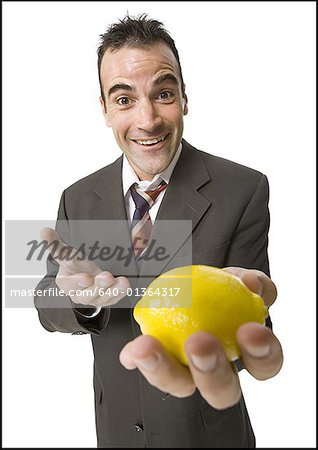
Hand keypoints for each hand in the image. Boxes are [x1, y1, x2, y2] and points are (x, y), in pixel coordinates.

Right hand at [40, 227, 129, 306]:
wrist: (85, 277)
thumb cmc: (74, 267)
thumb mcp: (66, 255)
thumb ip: (56, 245)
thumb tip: (44, 231)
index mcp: (66, 284)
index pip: (70, 284)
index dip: (78, 281)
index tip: (86, 277)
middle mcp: (79, 294)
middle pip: (88, 294)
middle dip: (98, 285)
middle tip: (107, 277)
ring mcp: (94, 299)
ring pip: (104, 297)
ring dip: (114, 290)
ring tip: (122, 281)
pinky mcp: (107, 300)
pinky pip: (115, 298)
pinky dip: (121, 292)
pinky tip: (125, 283)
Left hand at [119, 267, 282, 408]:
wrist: (194, 287)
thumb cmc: (223, 289)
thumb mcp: (242, 280)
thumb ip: (254, 283)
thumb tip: (251, 283)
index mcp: (246, 356)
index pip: (264, 364)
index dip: (261, 353)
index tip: (249, 330)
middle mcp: (218, 373)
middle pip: (222, 391)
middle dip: (212, 373)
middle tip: (200, 342)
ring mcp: (188, 373)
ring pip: (180, 385)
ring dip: (164, 369)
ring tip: (149, 346)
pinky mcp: (160, 366)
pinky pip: (148, 365)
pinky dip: (138, 358)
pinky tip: (131, 351)